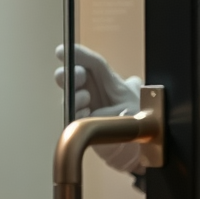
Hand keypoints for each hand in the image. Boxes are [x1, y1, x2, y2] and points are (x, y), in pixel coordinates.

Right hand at [54, 44, 144, 173]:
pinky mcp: (78, 121)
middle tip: (79, 77)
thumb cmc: (138, 123)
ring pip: (69, 93)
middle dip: (72, 73)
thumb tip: (134, 80)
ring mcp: (84, 107)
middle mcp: (93, 93)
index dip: (78, 55)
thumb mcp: (135, 101)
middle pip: (73, 76)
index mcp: (107, 83)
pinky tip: (86, 113)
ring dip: (75, 94)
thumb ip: (130, 87)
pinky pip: (70, 112)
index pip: (91, 64)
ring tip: (87, 101)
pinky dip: (76, 111)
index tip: (61, 51)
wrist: (135, 147)